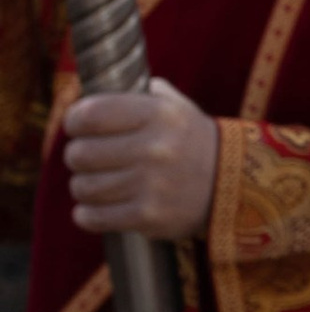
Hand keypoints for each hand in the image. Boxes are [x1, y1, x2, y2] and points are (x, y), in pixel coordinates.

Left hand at [63, 79, 217, 241]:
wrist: (232, 185)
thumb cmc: (192, 142)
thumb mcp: (176, 107)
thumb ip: (139, 94)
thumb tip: (97, 94)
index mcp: (158, 114)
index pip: (91, 114)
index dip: (74, 120)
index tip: (76, 126)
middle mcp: (154, 147)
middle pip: (80, 154)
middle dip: (77, 156)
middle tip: (86, 158)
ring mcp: (151, 184)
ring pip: (83, 187)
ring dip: (83, 186)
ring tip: (95, 183)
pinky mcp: (148, 216)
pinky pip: (94, 217)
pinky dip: (88, 214)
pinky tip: (95, 208)